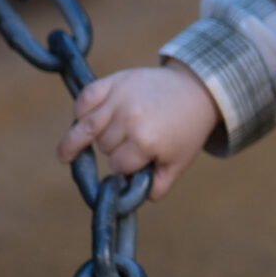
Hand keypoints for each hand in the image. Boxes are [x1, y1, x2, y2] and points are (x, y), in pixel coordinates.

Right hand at [57, 65, 219, 196]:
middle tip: (132, 142)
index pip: (117, 166)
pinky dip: (80, 111)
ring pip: (87, 127)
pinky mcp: (114, 80)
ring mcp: (120, 97)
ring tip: (108, 134)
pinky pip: (83, 99)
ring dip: (96, 134)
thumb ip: (155, 187)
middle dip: (115, 150)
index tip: (139, 160)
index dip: (127, 167)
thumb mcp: (178, 164)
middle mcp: (130, 118)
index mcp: (146, 141)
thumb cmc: (185, 130)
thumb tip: (125, 196)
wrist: (195, 91)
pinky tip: (83, 120)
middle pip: (103, 147)